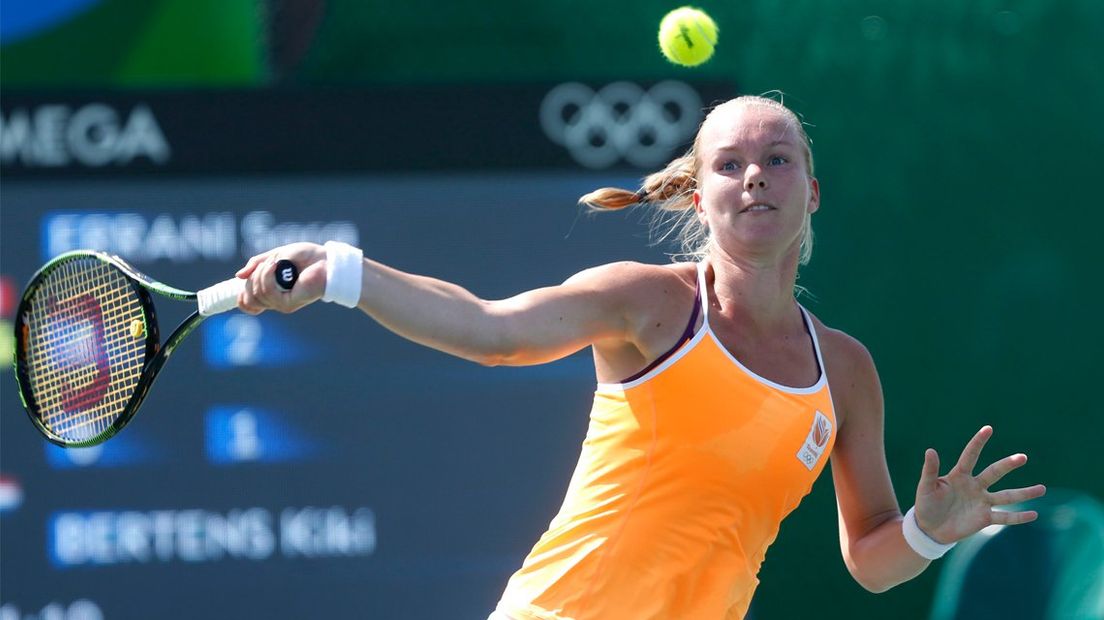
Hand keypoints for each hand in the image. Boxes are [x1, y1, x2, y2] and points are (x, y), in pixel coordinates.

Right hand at [235, 242, 327, 313]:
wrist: (327, 261)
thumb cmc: (306, 257)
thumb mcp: (276, 255)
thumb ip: (256, 264)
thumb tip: (238, 276)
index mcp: (271, 291)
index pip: (247, 304)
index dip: (240, 294)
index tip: (243, 279)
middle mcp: (275, 300)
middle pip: (248, 297)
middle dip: (252, 277)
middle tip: (268, 263)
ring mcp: (281, 303)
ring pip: (256, 293)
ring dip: (262, 272)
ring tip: (277, 262)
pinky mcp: (289, 304)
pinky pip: (268, 291)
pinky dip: (268, 274)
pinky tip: (277, 265)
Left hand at [914, 425, 1045, 543]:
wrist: (929, 529)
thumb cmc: (926, 505)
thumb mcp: (926, 487)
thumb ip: (930, 471)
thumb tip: (930, 450)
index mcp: (959, 475)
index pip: (970, 456)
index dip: (978, 442)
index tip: (988, 428)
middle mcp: (974, 486)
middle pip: (994, 473)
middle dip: (1007, 465)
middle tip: (1022, 457)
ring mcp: (981, 502)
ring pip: (1006, 496)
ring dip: (1024, 493)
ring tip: (1042, 489)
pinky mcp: (985, 518)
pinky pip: (1005, 517)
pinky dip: (1019, 517)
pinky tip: (1034, 514)